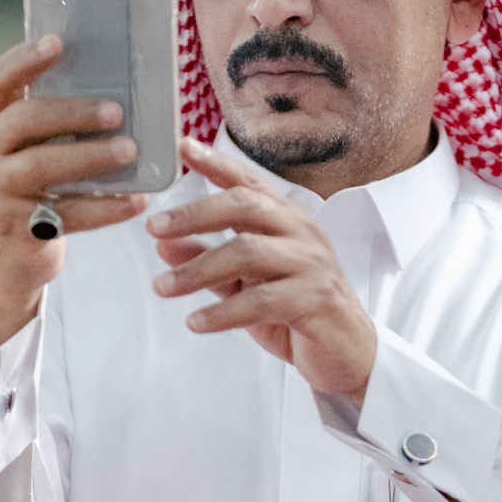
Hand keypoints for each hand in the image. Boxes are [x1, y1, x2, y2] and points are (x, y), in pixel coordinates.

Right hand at [0, 35, 146, 344]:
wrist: (12, 258)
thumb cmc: (37, 191)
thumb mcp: (36, 151)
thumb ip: (60, 124)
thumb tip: (126, 92)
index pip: (1, 80)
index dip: (26, 59)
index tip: (58, 42)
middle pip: (26, 119)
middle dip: (73, 113)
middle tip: (117, 112)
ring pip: (42, 165)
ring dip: (90, 156)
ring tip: (130, 151)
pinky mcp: (16, 226)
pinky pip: (67, 214)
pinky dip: (106, 208)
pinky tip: (137, 202)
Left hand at [147, 138, 376, 403]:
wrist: (347, 354)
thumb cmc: (298, 312)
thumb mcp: (245, 284)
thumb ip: (208, 260)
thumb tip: (163, 244)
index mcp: (287, 221)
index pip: (249, 183)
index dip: (216, 164)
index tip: (183, 147)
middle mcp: (302, 234)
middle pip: (244, 207)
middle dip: (195, 215)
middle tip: (155, 228)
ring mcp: (311, 264)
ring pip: (248, 252)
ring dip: (198, 270)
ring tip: (164, 286)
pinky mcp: (316, 300)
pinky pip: (261, 300)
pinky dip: (223, 312)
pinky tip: (197, 321)